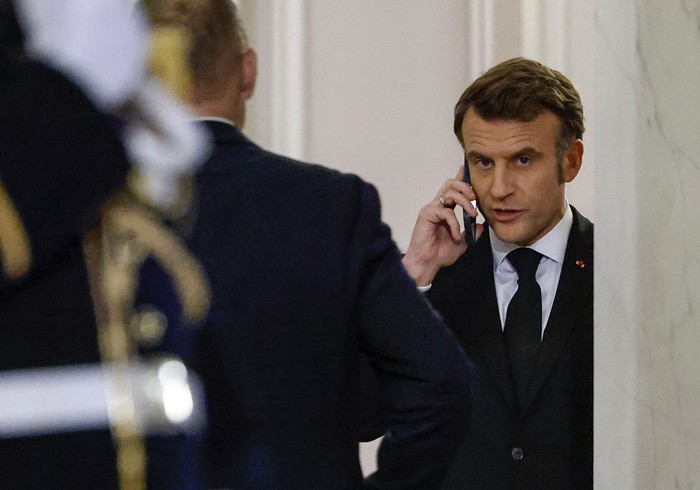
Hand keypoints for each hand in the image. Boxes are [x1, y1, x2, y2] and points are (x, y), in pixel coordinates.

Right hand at [402, 166, 482, 285]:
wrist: (427, 264)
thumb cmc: (439, 254)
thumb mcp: (462, 243)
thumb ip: (471, 233)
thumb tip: (481, 225)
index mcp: (444, 210)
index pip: (452, 190)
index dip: (460, 178)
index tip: (466, 169)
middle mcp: (437, 206)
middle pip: (450, 184)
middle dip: (465, 187)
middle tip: (475, 198)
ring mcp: (431, 209)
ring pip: (449, 193)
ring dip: (465, 202)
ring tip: (472, 214)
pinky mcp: (426, 215)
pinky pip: (446, 212)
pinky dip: (454, 223)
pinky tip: (455, 235)